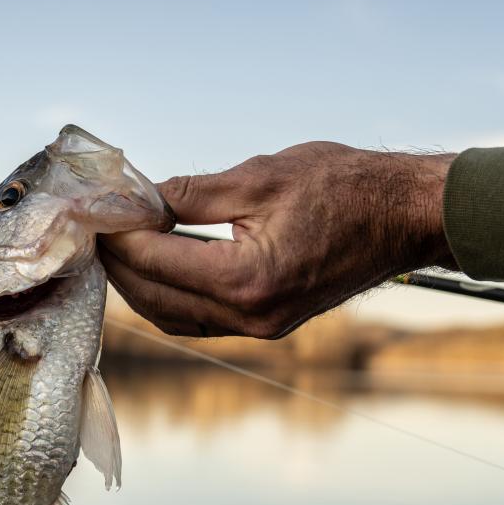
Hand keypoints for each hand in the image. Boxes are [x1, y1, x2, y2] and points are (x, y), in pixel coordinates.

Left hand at [100, 143, 456, 337]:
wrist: (407, 217)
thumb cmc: (346, 187)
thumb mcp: (261, 176)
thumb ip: (192, 193)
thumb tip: (140, 199)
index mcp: (247, 281)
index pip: (156, 262)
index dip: (119, 236)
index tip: (96, 211)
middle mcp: (251, 317)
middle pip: (155, 300)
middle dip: (120, 266)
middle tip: (97, 230)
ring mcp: (261, 328)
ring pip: (174, 318)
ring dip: (141, 286)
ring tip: (118, 247)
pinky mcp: (268, 325)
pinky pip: (201, 320)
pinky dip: (171, 297)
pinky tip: (157, 266)